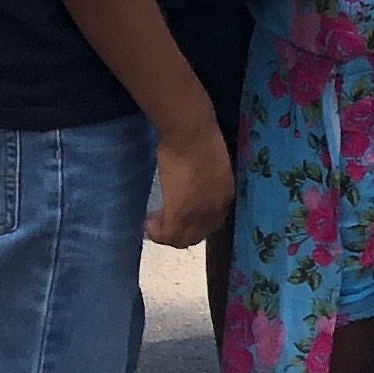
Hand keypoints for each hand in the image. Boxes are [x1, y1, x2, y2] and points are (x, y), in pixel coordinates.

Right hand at [150, 126, 234, 248]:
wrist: (190, 133)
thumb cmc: (199, 138)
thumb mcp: (211, 163)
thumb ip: (206, 179)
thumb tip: (193, 183)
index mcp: (226, 194)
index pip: (213, 222)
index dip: (195, 223)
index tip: (178, 217)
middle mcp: (216, 208)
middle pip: (198, 234)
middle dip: (180, 232)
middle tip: (161, 221)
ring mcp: (199, 213)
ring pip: (183, 239)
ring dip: (166, 235)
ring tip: (153, 222)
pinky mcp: (180, 213)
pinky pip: (168, 235)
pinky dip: (156, 234)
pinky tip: (147, 223)